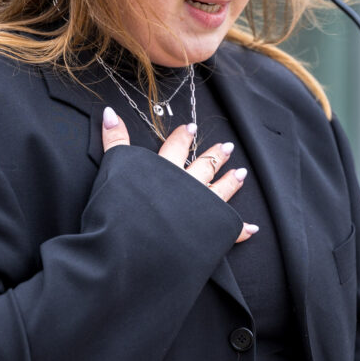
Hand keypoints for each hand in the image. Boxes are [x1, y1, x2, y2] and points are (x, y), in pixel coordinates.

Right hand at [102, 106, 257, 242]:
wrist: (141, 248)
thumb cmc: (123, 213)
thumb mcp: (114, 171)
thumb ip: (114, 141)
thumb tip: (109, 112)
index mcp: (166, 173)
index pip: (175, 149)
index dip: (182, 138)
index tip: (191, 128)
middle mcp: (188, 188)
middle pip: (204, 167)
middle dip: (216, 155)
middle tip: (227, 147)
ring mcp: (203, 210)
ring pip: (221, 191)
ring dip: (231, 182)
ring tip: (241, 173)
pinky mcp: (211, 233)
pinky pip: (229, 230)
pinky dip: (241, 230)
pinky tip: (251, 228)